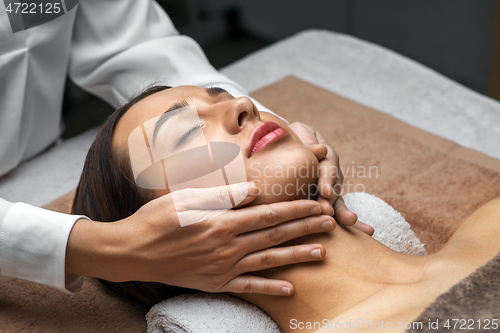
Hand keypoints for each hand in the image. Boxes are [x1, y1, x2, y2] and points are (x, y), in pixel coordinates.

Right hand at [66, 182, 333, 295]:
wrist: (132, 252)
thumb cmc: (156, 219)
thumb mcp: (185, 199)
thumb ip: (222, 195)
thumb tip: (254, 190)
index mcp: (222, 222)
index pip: (269, 213)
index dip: (297, 209)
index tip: (318, 204)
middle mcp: (227, 246)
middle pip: (275, 235)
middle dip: (305, 227)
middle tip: (332, 222)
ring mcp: (223, 268)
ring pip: (268, 260)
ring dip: (296, 255)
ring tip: (322, 253)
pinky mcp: (215, 283)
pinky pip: (248, 288)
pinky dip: (269, 289)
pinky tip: (289, 289)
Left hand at [289, 122, 373, 234]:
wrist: (292, 144)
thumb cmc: (294, 136)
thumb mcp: (298, 131)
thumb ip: (306, 138)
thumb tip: (319, 150)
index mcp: (325, 154)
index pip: (328, 166)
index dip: (327, 179)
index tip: (324, 191)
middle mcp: (332, 172)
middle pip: (335, 186)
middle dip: (332, 200)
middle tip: (327, 211)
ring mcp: (332, 186)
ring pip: (338, 199)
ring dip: (343, 211)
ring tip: (350, 221)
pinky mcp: (328, 199)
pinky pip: (338, 209)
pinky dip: (348, 218)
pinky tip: (366, 231)